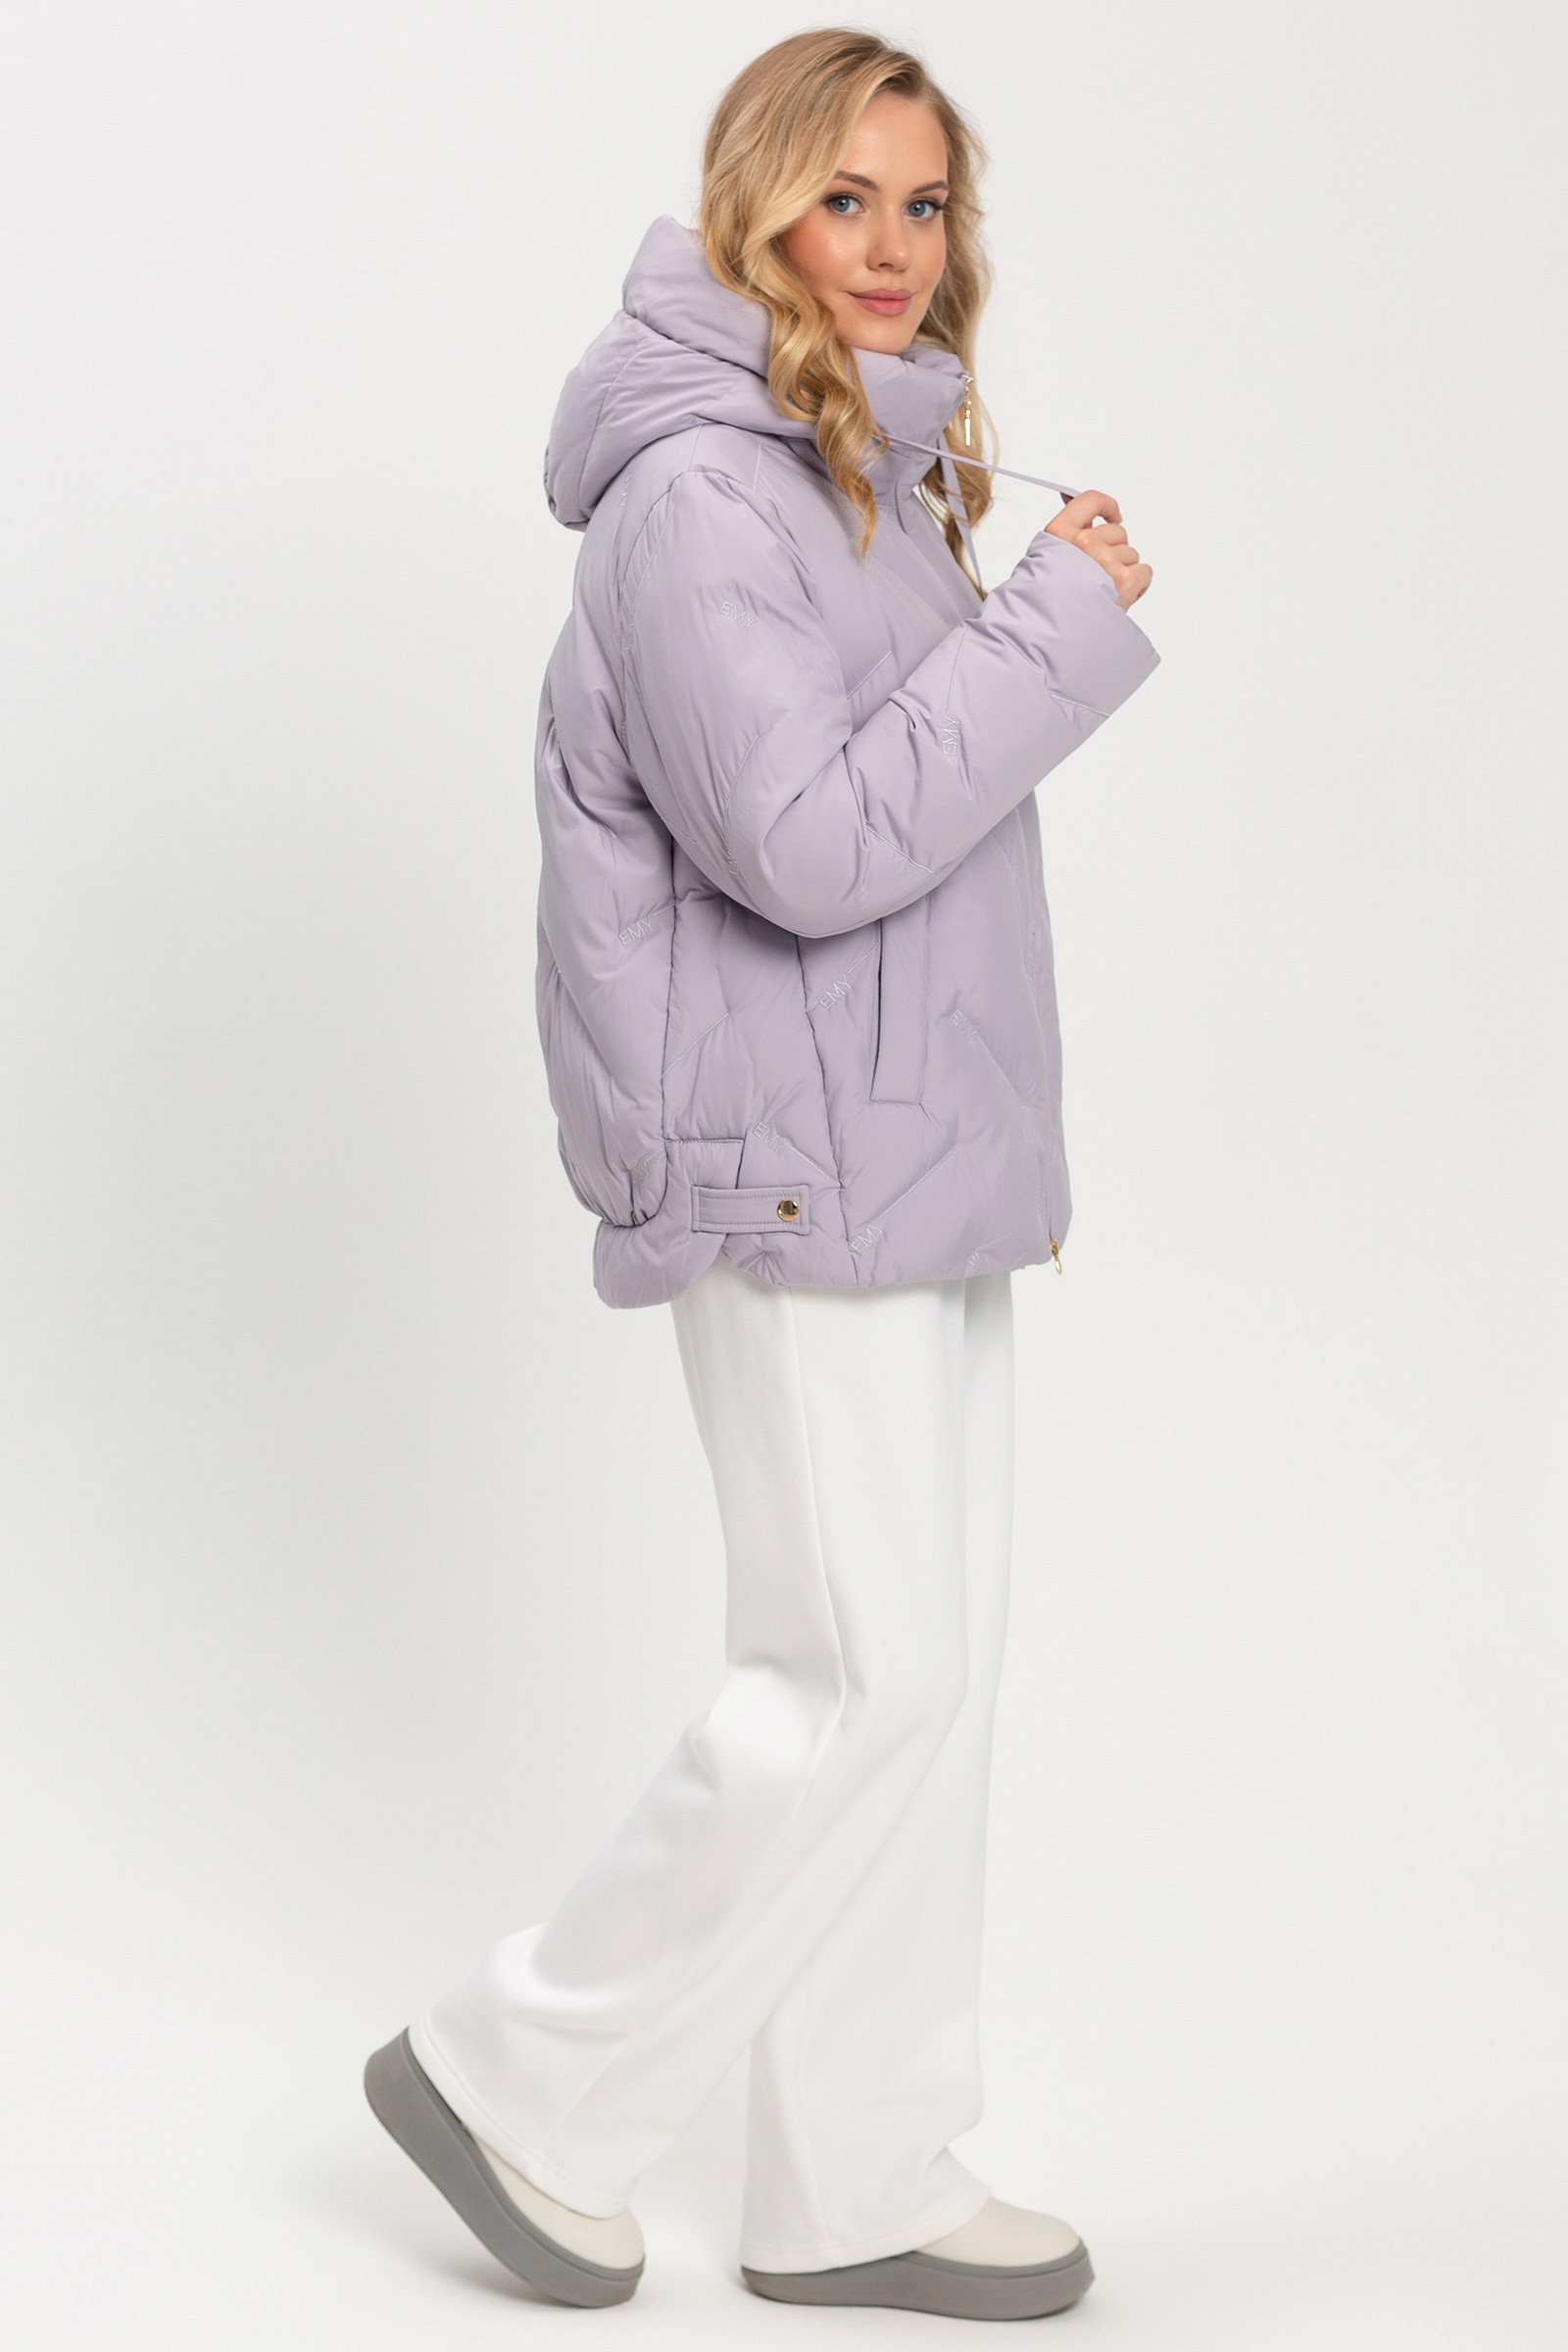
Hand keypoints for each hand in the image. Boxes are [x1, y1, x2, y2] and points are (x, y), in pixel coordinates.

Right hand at [1045, 490, 1151, 610]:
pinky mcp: (1123, 581)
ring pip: (1131, 554)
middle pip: (1118, 532)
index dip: (1108, 507)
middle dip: (1114, 550)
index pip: (1092, 500)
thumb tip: (1074, 504)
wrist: (1043, 635)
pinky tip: (1121, 596)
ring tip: (1104, 590)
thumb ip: (1066, 535)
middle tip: (1099, 574)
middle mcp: (1084, 542)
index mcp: (1060, 532)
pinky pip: (1144, 572)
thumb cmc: (1043, 603)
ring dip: (1123, 570)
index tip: (1113, 516)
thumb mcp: (1042, 559)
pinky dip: (1138, 584)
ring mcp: (1105, 561)